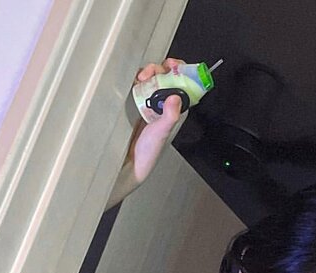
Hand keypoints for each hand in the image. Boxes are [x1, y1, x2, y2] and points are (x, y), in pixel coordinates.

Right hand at [126, 58, 188, 184]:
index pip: (184, 83)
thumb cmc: (149, 152)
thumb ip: (170, 116)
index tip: (172, 65)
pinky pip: (142, 87)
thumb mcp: (161, 132)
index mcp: (177, 109)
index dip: (181, 70)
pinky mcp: (139, 105)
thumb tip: (175, 97)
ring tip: (140, 78)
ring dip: (148, 73)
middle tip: (149, 73)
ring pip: (155, 79)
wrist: (131, 163)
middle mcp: (166, 105)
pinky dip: (139, 81)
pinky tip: (134, 83)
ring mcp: (153, 104)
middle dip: (160, 69)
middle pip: (168, 77)